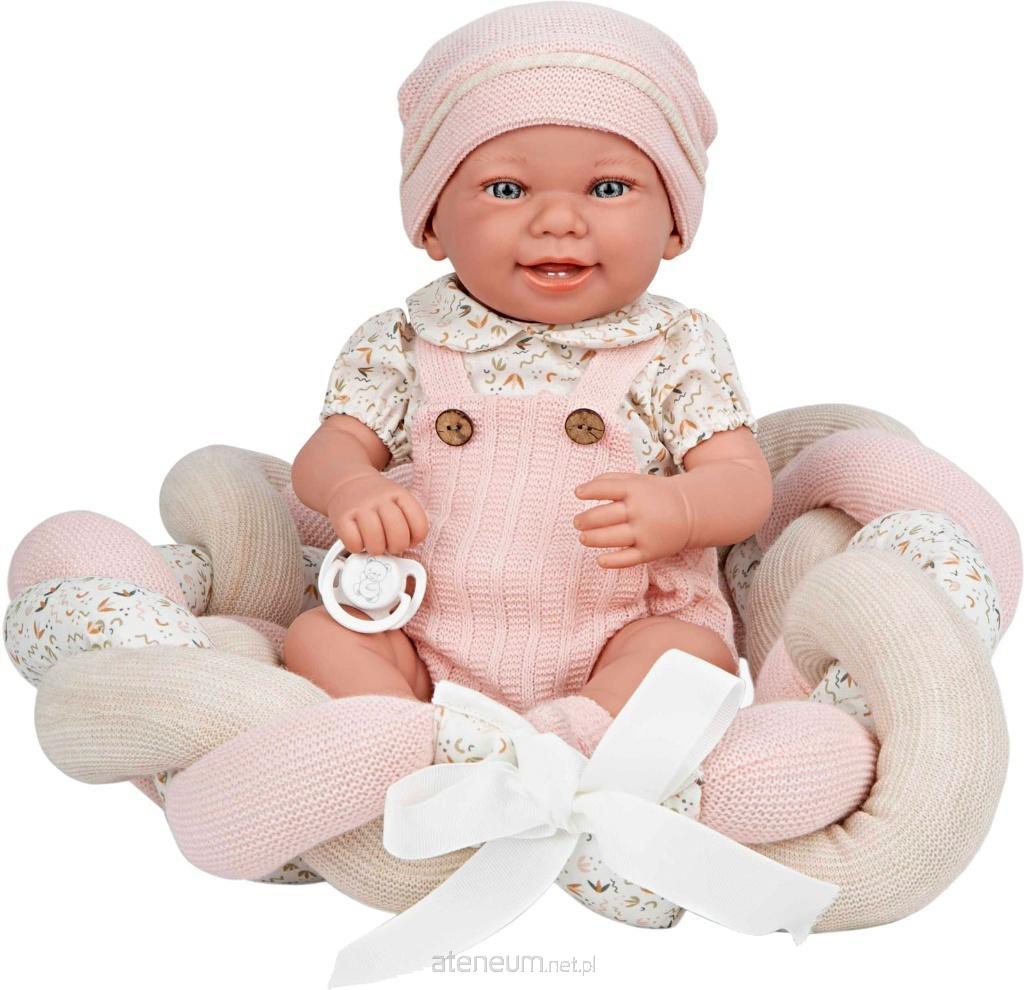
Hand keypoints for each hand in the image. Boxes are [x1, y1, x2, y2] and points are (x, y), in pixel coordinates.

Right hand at [326, 472, 428, 555]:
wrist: (347, 483)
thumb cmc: (376, 500)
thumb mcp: (397, 501)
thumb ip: (408, 519)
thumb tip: (410, 544)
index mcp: (399, 494)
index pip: (419, 525)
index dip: (416, 539)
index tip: (409, 539)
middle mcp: (380, 499)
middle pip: (399, 535)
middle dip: (397, 547)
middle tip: (390, 545)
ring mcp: (360, 507)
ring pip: (376, 542)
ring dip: (377, 549)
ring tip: (374, 544)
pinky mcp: (341, 517)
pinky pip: (354, 543)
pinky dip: (357, 547)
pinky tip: (359, 540)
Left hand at [573, 472, 692, 568]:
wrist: (691, 512)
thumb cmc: (655, 495)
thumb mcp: (637, 480)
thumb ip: (610, 480)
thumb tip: (582, 489)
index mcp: (636, 489)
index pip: (606, 488)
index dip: (589, 491)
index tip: (577, 493)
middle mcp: (640, 510)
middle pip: (605, 516)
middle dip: (585, 520)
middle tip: (577, 522)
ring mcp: (645, 532)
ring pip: (612, 538)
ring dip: (593, 538)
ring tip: (583, 537)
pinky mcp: (650, 552)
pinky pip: (628, 559)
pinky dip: (612, 562)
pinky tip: (600, 560)